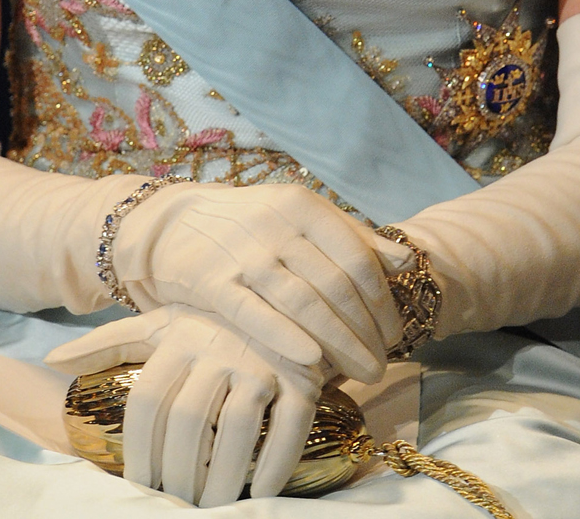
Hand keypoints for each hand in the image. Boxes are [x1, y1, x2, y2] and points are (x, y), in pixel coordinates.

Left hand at [47, 305, 323, 505]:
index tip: (140, 486)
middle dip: (179, 474)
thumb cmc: (212, 321)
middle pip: (189, 420)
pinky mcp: (303, 376)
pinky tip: (260, 492)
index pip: (147, 400)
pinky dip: (275, 464)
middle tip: (177, 506)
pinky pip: (288, 425)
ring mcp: (263, 359)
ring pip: (236, 428)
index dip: (140, 450)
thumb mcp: (161, 323)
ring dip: (223, 479)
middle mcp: (219, 345)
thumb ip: (107, 342)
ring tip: (212, 508)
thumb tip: (51, 359)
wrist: (286, 297)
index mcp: (180, 335)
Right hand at [111, 182, 407, 380]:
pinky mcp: (211, 280)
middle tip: (382, 366)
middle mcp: (276, 224)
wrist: (172, 223)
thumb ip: (352, 237)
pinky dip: (285, 337)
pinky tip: (312, 362)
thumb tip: (407, 260)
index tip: (394, 336)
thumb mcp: (300, 218)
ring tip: (362, 374)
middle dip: (365, 331)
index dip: (382, 301)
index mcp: (303, 206)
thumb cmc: (249, 226)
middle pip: (334, 284)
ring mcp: (243, 252)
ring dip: (339, 343)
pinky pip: (254, 313)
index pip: (356, 257)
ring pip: (302, 301)